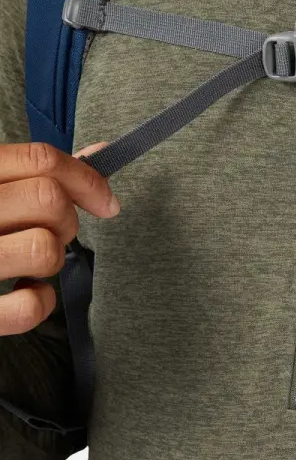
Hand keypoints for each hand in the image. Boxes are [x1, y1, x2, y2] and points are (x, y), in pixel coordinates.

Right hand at [0, 141, 119, 334]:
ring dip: (51, 260)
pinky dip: (38, 303)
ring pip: (44, 249)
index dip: (88, 180)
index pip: (41, 159)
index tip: (106, 203)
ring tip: (29, 262)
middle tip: (49, 233)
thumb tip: (100, 152)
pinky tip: (23, 293)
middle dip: (66, 220)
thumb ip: (35, 171)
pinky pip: (27, 308)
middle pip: (48, 200)